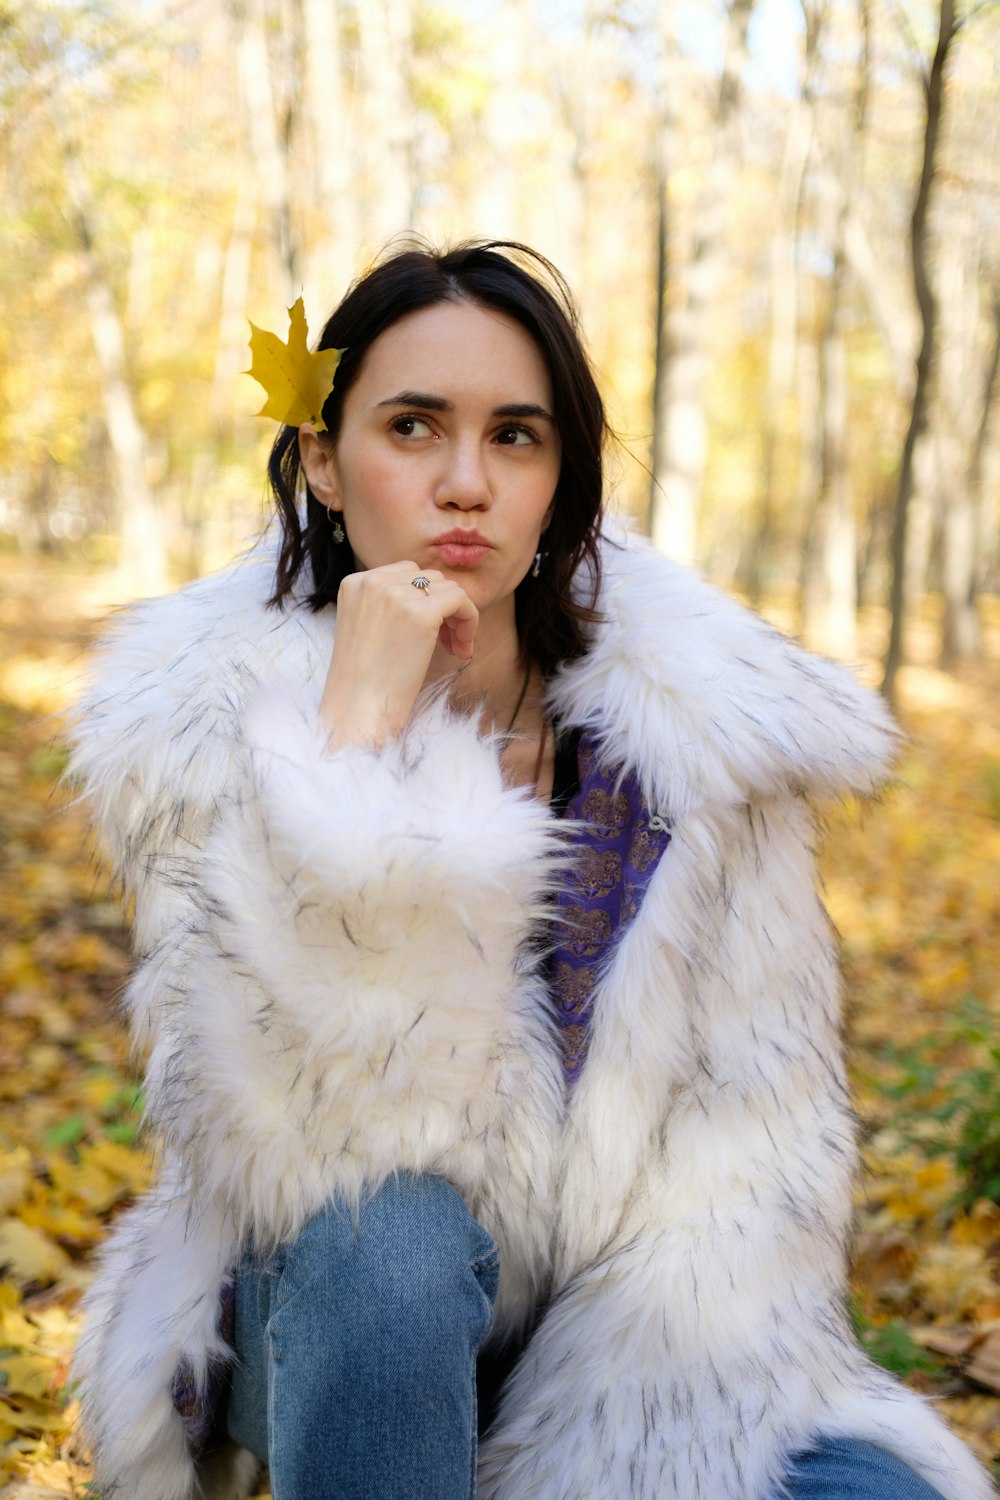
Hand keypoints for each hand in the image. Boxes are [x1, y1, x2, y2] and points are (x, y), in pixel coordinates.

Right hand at [318, 562, 478, 749]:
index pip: (404, 574)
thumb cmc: (363, 681)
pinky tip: (463, 648)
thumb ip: (387, 604)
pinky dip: (470, 619)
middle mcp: (373, 582)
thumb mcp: (365, 627)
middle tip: (446, 642)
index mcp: (355, 583)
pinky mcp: (420, 614)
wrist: (359, 709)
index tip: (429, 630)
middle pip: (427, 578)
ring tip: (455, 647)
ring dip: (457, 616)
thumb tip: (430, 593)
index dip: (424, 600)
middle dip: (442, 606)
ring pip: (447, 587)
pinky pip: (460, 599)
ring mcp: (396, 595)